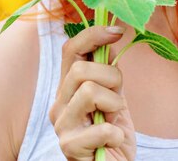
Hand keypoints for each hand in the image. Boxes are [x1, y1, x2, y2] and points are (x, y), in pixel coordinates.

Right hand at [49, 25, 135, 160]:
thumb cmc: (113, 131)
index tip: (118, 30)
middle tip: (117, 99)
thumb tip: (113, 36)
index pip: (70, 49)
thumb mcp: (114, 94)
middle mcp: (59, 102)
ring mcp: (61, 124)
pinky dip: (116, 134)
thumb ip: (109, 70)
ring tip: (113, 120)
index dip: (93, 34)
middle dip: (111, 77)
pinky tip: (112, 141)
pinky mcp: (68, 146)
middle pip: (80, 69)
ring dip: (114, 104)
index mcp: (69, 86)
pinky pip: (102, 128)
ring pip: (89, 91)